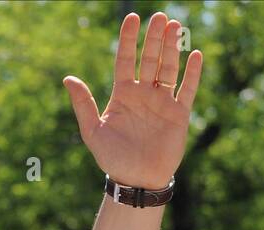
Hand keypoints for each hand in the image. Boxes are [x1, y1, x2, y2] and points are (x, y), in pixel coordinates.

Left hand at [63, 12, 203, 189]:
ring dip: (172, 48)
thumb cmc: (112, 158)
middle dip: (153, 38)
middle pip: (150, 59)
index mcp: (122, 95)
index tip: (132, 17)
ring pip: (169, 69)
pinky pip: (187, 89)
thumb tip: (68, 78)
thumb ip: (83, 104)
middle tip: (159, 16)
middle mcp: (143, 94)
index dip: (128, 40)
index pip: (125, 60)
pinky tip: (195, 55)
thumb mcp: (92, 131)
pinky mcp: (179, 114)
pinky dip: (192, 73)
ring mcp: (162, 102)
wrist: (135, 180)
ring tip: (174, 26)